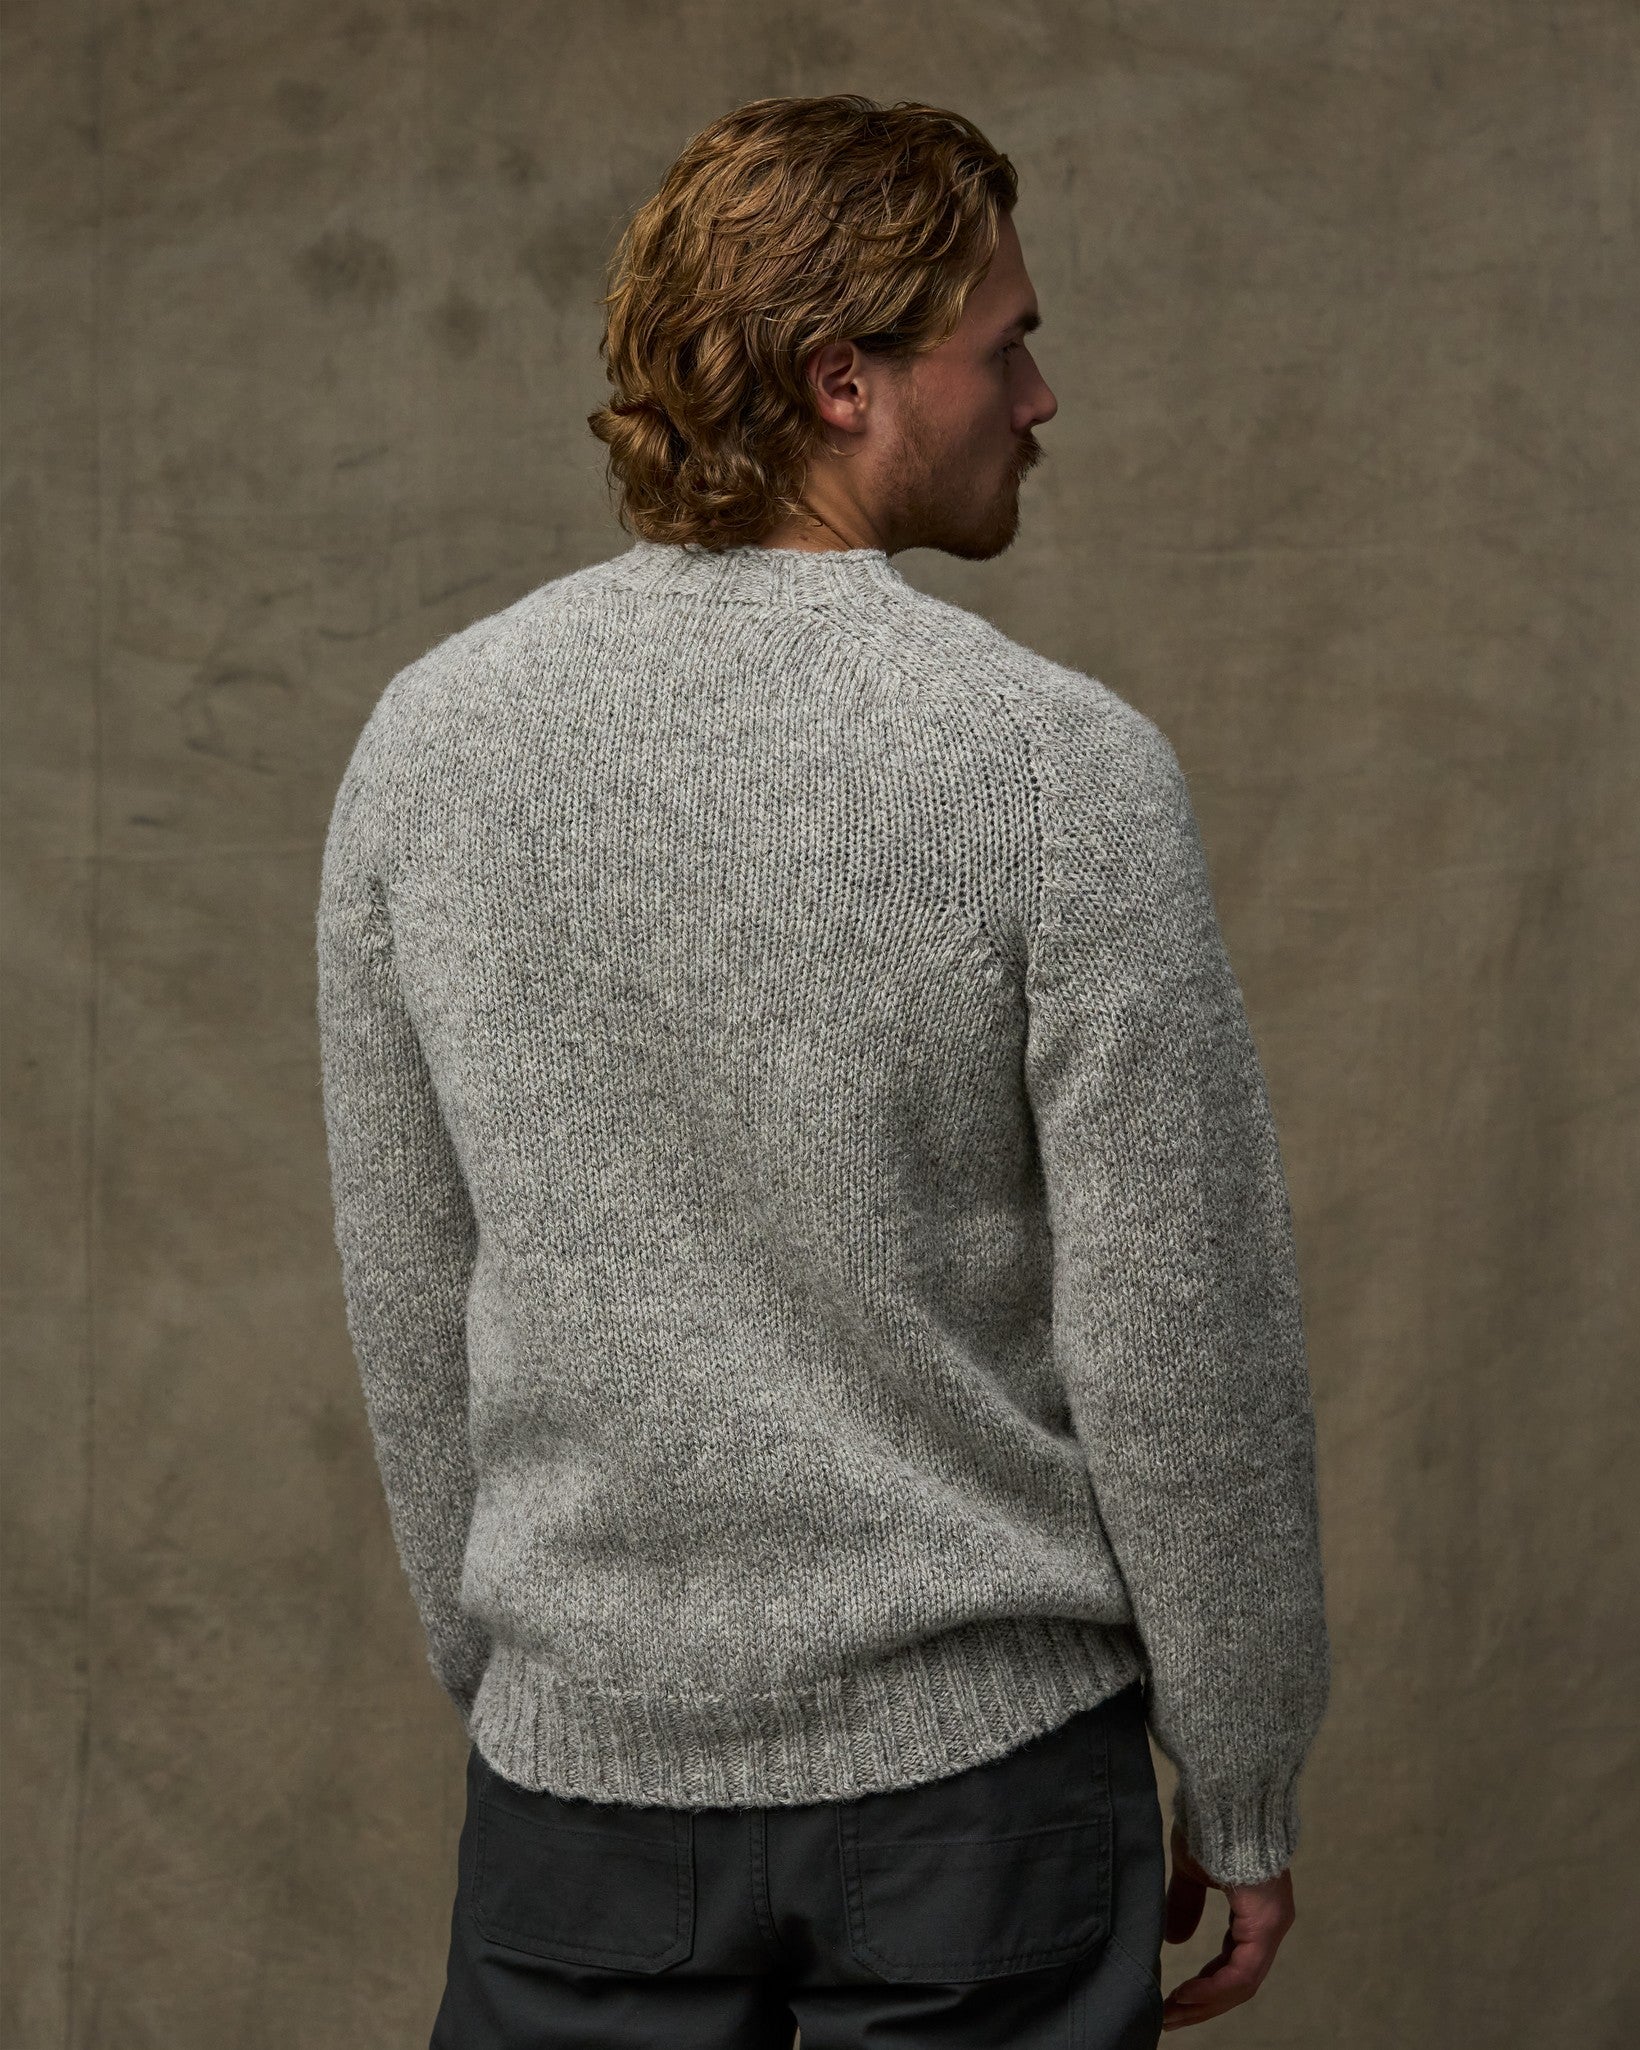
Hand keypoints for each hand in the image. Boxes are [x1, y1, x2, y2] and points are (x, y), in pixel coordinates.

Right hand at [1160, 1821, 1295, 2029]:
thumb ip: (1185, 1905)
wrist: (1227, 1794)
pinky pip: (1243, 1972)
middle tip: (1169, 2018)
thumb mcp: (1192, 1871)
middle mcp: (1271, 1924)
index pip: (1232, 1963)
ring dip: (1205, 2003)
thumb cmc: (1210, 1824)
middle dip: (1201, 2004)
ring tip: (1171, 2013)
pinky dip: (1214, 1989)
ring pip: (1242, 1983)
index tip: (1173, 2000)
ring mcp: (1272, 1925)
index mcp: (1256, 1912)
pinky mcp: (1266, 1924)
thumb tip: (1175, 1939)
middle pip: (1238, 1982)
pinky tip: (1185, 1995)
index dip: (1203, 1986)